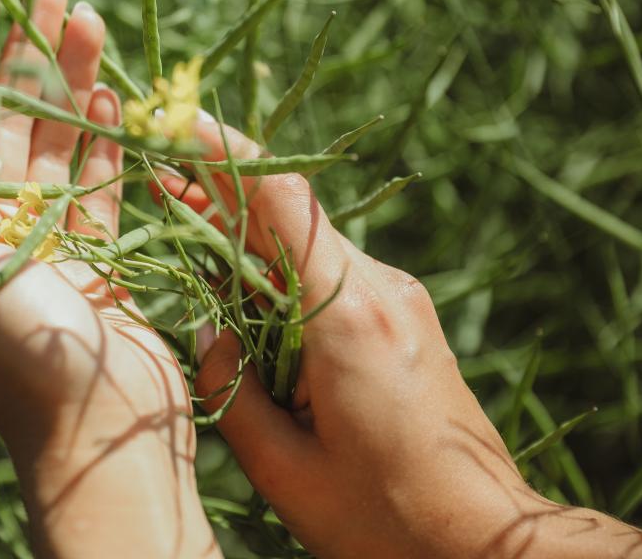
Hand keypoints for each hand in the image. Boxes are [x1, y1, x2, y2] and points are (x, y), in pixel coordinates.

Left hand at [0, 0, 219, 558]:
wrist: (95, 428)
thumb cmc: (14, 350)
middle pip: (6, 115)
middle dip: (25, 50)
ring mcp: (45, 236)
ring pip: (57, 138)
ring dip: (72, 79)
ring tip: (90, 17)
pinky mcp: (97, 255)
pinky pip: (98, 180)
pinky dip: (104, 135)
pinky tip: (113, 91)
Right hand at [183, 116, 641, 558]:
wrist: (488, 542)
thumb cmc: (385, 518)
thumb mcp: (284, 470)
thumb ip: (232, 389)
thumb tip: (209, 332)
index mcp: (347, 318)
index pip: (281, 201)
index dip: (224, 152)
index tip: (175, 123)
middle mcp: (379, 289)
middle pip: (286, 212)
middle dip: (216, 189)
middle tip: (153, 171)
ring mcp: (396, 298)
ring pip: (303, 242)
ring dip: (241, 231)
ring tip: (179, 219)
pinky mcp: (399, 316)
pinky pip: (324, 272)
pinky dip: (272, 267)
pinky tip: (235, 282)